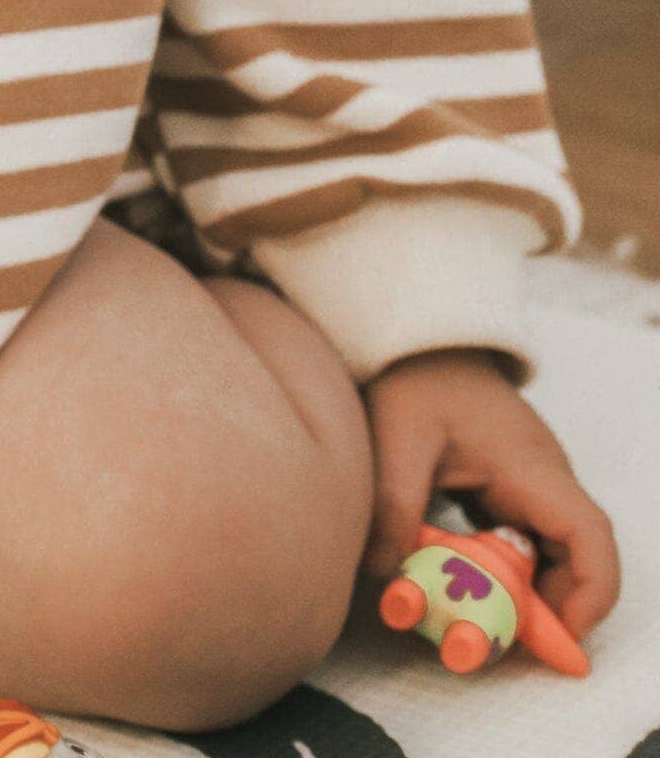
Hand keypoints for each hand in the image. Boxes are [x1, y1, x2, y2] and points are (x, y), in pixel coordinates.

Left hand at [363, 346, 620, 644]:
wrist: (413, 337)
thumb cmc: (413, 377)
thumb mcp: (395, 435)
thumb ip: (391, 504)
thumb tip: (388, 579)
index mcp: (530, 466)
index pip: (589, 536)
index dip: (589, 594)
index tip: (557, 634)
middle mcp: (543, 480)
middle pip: (575, 560)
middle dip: (547, 610)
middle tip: (495, 640)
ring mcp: (529, 486)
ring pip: (549, 557)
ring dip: (520, 594)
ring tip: (474, 619)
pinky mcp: (508, 489)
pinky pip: (522, 544)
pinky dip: (501, 572)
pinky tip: (459, 584)